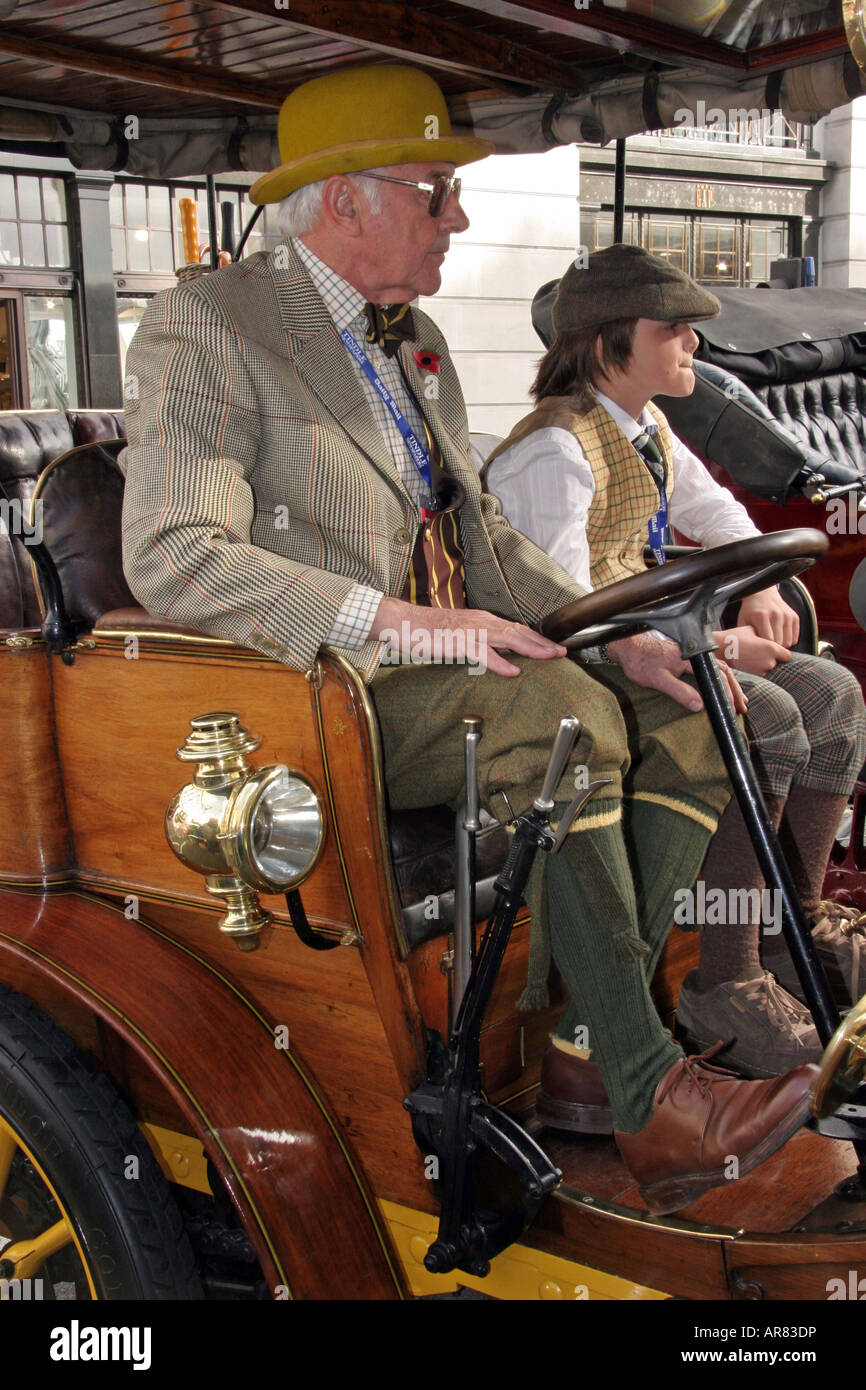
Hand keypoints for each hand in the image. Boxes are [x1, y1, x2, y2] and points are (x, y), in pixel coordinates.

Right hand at [370, 597, 565, 677]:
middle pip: (518, 632)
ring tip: (548, 657)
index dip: (537, 638)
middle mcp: (481, 621)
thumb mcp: (461, 636)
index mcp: (482, 620)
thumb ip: (481, 643)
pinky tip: (513, 670)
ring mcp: (470, 630)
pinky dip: (499, 662)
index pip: (516, 629)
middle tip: (562, 652)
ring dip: (530, 648)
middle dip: (542, 643)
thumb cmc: (429, 631)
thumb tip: (502, 655)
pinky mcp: (457, 641)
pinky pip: (482, 653)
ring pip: (507, 638)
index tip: (555, 648)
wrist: (403, 622)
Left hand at [606, 631, 747, 714]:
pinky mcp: (686, 657)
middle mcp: (694, 654)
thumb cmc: (640, 661)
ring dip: (729, 684)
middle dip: (735, 689)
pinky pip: (709, 668)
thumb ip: (680, 692)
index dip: (727, 692)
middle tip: (742, 707)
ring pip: (718, 669)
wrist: (628, 647)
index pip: (717, 675)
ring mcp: (691, 655)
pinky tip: (721, 688)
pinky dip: (719, 679)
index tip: (733, 706)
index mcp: (691, 658)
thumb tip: (699, 705)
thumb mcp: (659, 680)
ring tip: (738, 700)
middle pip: (723, 671)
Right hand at [714, 624, 791, 677]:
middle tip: (761, 653)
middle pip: (779, 663)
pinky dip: (758, 669)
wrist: (721, 648)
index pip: (788, 655)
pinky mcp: (754, 676)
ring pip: (770, 668)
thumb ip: (766, 635)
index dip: (782, 653)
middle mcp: (770, 661)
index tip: (775, 650)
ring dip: (765, 664)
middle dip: (773, 659)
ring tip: (753, 657)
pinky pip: (762, 673)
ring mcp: (762, 670)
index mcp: (772, 648)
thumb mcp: (754, 630)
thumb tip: (773, 636)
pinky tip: (749, 662)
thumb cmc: (737, 636)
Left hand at [737, 587, 798, 646]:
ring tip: (772, 642)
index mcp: (762, 616)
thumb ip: (745, 635)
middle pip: (779, 642)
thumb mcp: (742, 620)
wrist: (762, 593)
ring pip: (788, 641)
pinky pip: (794, 637)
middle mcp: (776, 614)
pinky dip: (788, 641)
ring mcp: (787, 615)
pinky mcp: (794, 616)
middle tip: (766, 647)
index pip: (768, 640)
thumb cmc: (750, 610)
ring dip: (781, 645)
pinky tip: (780, 638)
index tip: (759, 649)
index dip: (764, 648)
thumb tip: (747, 651)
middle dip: (773, 648)